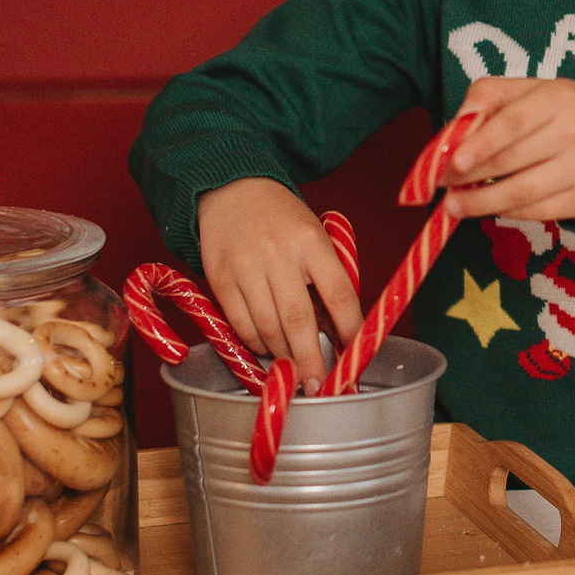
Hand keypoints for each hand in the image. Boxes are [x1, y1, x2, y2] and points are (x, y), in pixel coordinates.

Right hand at [193, 178, 362, 387]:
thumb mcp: (315, 236)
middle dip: (311, 359)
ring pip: (267, 327)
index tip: (354, 355)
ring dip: (282, 355)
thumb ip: (327, 278)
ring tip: (293, 367)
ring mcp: (246, 266)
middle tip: (319, 385)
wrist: (232, 189)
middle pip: (299, 319)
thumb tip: (337, 333)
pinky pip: (240, 323)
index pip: (339, 293)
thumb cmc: (282, 219)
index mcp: (312, 241)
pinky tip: (266, 347)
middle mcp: (279, 253)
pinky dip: (255, 343)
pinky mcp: (220, 277)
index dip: (350, 330)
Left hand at [440, 78, 574, 222]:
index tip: (453, 162)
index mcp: (560, 98)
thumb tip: (458, 122)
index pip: (513, 123)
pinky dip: (508, 212)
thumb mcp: (534, 90)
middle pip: (513, 161)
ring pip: (523, 192)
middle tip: (442, 185)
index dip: (481, 144)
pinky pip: (538, 212)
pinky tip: (490, 209)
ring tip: (454, 207)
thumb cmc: (565, 112)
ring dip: (482, 203)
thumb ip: (492, 95)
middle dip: (470, 177)